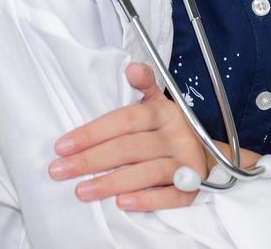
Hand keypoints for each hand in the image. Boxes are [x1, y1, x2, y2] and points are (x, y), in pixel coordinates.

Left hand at [48, 62, 212, 210]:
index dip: (92, 132)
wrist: (210, 157)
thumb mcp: (159, 104)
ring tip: (81, 191)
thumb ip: (144, 85)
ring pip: (148, 172)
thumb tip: (132, 67)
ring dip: (112, 182)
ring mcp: (186, 163)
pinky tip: (121, 203)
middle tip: (59, 171)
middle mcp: (176, 135)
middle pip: (130, 147)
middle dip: (91, 160)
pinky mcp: (193, 188)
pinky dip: (147, 200)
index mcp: (164, 112)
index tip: (62, 146)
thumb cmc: (170, 131)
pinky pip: (171, 196)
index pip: (124, 120)